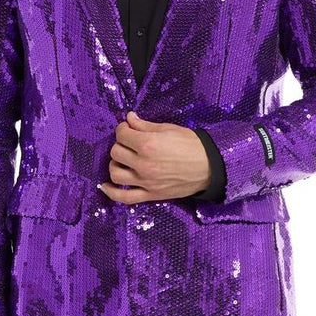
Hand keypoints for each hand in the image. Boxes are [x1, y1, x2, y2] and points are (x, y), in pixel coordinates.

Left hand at [97, 110, 211, 203]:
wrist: (209, 166)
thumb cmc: (191, 144)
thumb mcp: (168, 129)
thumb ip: (144, 125)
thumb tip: (129, 118)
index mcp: (148, 144)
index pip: (122, 134)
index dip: (123, 128)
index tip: (129, 128)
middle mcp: (143, 164)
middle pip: (116, 152)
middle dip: (121, 144)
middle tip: (130, 142)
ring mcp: (145, 181)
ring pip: (115, 172)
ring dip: (115, 163)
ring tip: (123, 159)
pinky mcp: (150, 195)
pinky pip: (124, 197)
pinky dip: (111, 192)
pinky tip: (105, 186)